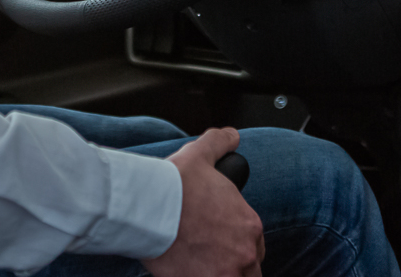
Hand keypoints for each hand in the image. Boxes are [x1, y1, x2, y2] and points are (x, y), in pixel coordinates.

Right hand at [144, 128, 263, 276]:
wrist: (145, 205)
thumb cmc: (173, 183)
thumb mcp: (200, 154)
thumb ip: (219, 143)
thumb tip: (231, 136)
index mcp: (248, 224)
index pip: (255, 244)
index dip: (238, 244)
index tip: (221, 243)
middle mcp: (243, 252)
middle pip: (248, 269)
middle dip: (232, 264)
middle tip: (211, 257)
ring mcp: (225, 273)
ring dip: (222, 273)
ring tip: (202, 266)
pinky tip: (186, 272)